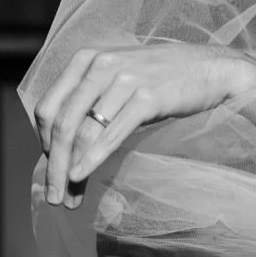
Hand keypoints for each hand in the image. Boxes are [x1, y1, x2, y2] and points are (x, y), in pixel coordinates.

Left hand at [31, 44, 255, 206]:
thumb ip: (93, 98)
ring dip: (69, 169)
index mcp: (86, 60)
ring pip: (82, 131)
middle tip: (53, 195)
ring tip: (68, 196)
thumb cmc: (166, 79)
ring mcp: (123, 80)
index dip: (42, 143)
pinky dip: (91, 158)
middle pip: (61, 122)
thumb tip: (67, 141)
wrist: (213, 69)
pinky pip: (110, 133)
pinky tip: (80, 175)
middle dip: (52, 164)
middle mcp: (99, 66)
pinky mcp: (145, 97)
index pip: (48, 106)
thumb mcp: (120, 78)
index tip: (50, 169)